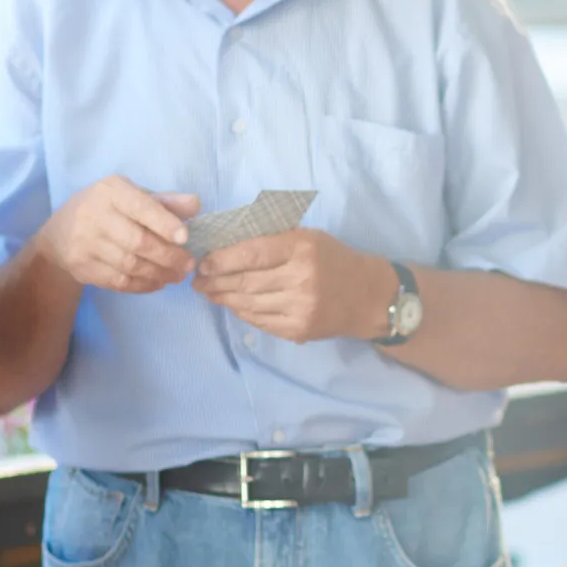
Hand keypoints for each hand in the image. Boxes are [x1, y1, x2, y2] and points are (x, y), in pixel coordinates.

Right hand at [37, 177, 199, 292]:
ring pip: (130, 265)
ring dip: (159, 273)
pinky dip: (143, 285)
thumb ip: (163, 201)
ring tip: (177, 275)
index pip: (141, 207)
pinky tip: (158, 282)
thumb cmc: (106, 209)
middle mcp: (94, 215)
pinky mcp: (82, 268)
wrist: (59, 233)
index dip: (165, 223)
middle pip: (137, 241)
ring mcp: (85, 244)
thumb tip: (195, 204)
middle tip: (188, 264)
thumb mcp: (131, 195)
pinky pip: (119, 282)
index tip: (185, 237)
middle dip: (168, 256)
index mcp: (110, 192)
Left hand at [193, 230, 393, 343]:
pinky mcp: (299, 330)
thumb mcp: (309, 237)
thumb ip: (273, 238)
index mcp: (302, 248)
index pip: (252, 253)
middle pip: (245, 281)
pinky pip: (260, 321)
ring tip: (209, 292)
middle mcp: (301, 279)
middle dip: (215, 281)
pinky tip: (232, 305)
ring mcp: (300, 308)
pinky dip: (242, 312)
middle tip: (198, 280)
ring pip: (248, 304)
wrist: (369, 297)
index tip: (203, 262)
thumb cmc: (335, 259)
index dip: (222, 260)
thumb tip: (228, 242)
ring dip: (223, 298)